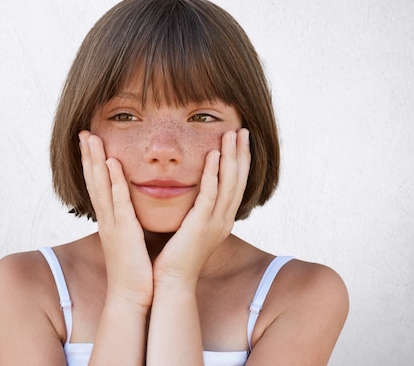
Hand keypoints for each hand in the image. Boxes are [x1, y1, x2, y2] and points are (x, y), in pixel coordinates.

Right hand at [79, 131, 153, 307]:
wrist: (133, 297)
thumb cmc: (135, 270)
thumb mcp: (131, 240)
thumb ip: (131, 222)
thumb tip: (137, 209)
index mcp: (110, 220)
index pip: (99, 186)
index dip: (92, 164)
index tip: (90, 142)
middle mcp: (107, 219)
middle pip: (94, 181)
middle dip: (88, 155)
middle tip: (84, 132)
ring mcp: (113, 224)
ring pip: (102, 186)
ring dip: (95, 161)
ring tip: (91, 138)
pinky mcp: (125, 231)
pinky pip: (119, 201)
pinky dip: (115, 181)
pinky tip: (112, 163)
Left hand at [153, 128, 250, 285]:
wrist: (171, 281)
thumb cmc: (176, 255)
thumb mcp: (191, 227)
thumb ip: (195, 209)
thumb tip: (190, 191)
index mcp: (222, 220)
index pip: (237, 184)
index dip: (240, 161)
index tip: (240, 140)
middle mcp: (224, 220)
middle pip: (239, 180)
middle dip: (241, 154)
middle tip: (242, 130)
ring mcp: (215, 223)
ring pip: (229, 184)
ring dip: (230, 158)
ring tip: (231, 135)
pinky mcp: (201, 226)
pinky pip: (210, 195)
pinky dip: (214, 174)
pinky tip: (213, 156)